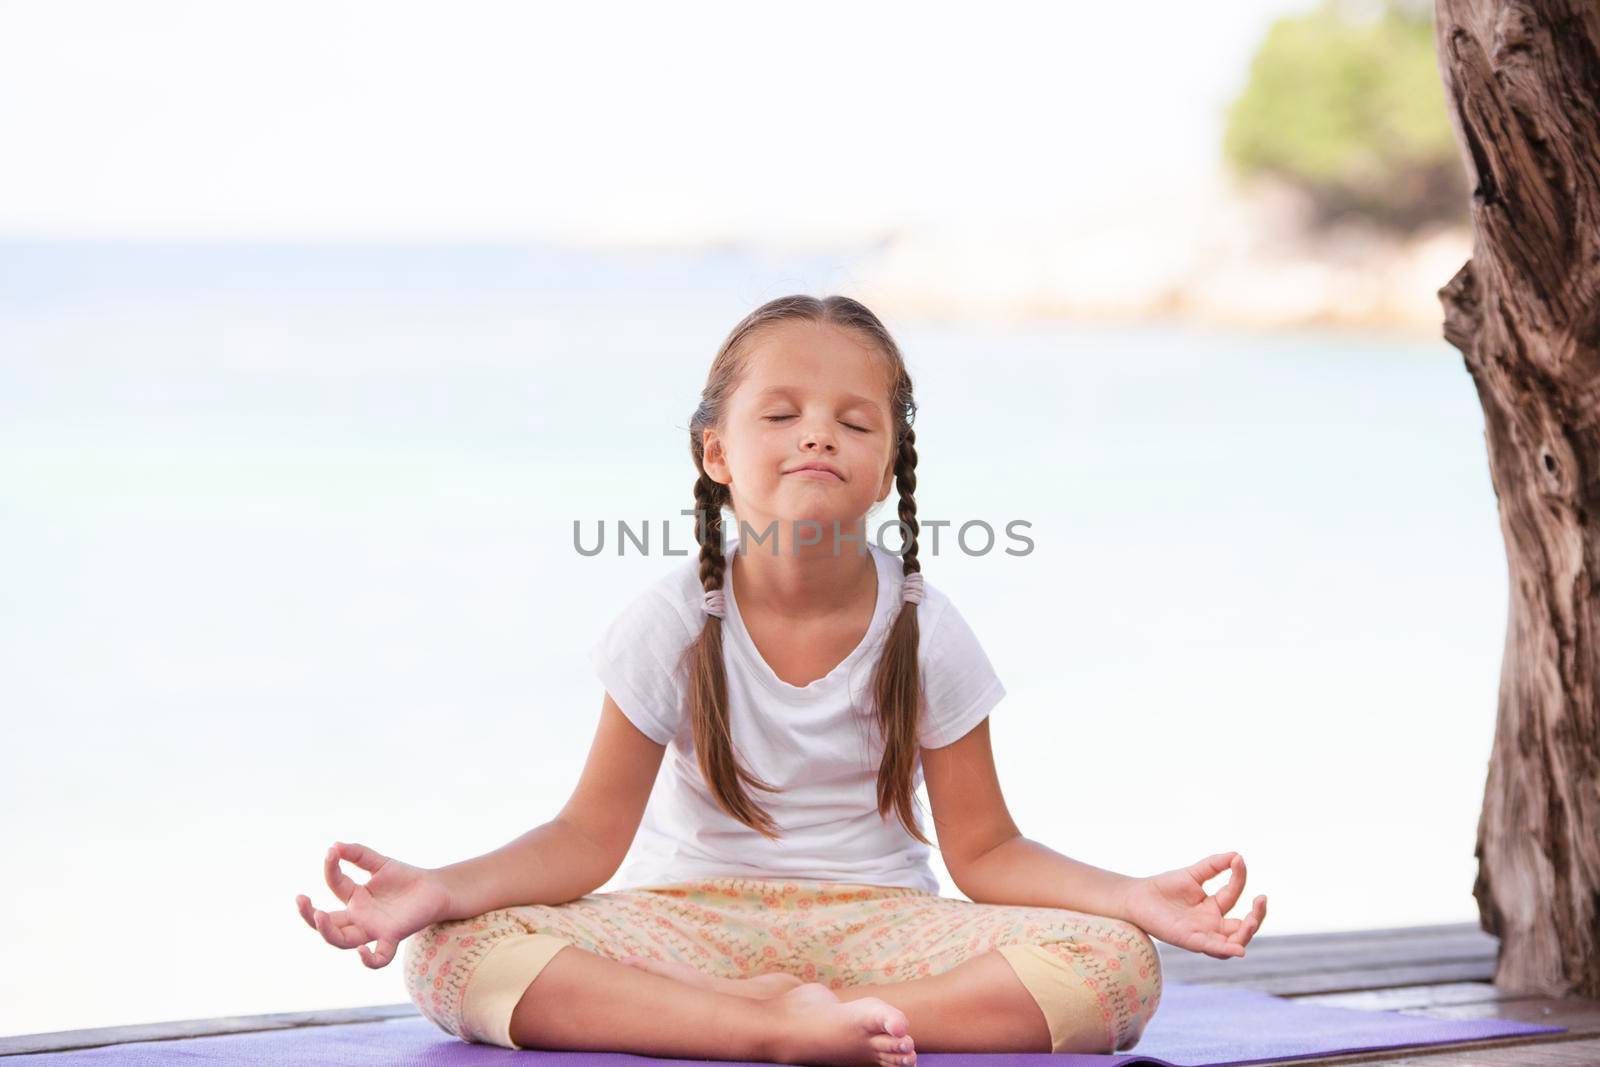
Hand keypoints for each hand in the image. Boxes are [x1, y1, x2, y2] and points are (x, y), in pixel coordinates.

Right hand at [295, 841, 452, 968]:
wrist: (435, 888)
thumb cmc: (406, 879)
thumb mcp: (380, 863)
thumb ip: (359, 854)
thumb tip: (334, 845)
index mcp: (355, 898)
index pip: (335, 885)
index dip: (330, 868)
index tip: (331, 852)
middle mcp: (360, 917)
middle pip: (327, 924)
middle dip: (309, 915)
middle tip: (301, 899)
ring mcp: (374, 929)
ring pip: (343, 941)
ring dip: (328, 932)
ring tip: (320, 915)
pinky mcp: (394, 935)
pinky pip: (380, 957)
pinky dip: (369, 959)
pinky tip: (362, 949)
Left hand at [1117, 852, 1265, 959]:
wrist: (1136, 897)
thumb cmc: (1163, 888)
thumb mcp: (1193, 873)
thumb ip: (1214, 865)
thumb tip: (1237, 854)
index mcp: (1212, 907)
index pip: (1234, 894)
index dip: (1239, 877)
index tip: (1239, 860)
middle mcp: (1210, 924)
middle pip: (1242, 927)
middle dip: (1256, 917)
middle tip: (1261, 900)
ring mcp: (1201, 934)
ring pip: (1232, 943)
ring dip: (1246, 934)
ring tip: (1252, 920)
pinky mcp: (1188, 940)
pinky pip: (1210, 948)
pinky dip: (1225, 950)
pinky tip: (1239, 950)